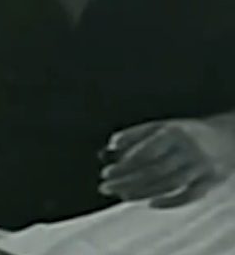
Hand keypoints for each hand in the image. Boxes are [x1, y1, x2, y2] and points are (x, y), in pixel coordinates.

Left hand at [98, 118, 234, 207]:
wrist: (227, 137)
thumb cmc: (185, 132)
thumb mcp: (161, 126)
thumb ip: (135, 134)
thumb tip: (111, 145)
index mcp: (172, 132)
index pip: (145, 152)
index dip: (124, 165)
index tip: (106, 173)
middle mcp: (187, 149)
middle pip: (154, 170)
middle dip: (127, 181)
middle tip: (106, 187)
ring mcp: (200, 166)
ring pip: (169, 184)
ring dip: (143, 192)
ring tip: (123, 195)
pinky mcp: (211, 180)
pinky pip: (190, 195)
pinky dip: (170, 202)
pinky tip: (151, 203)